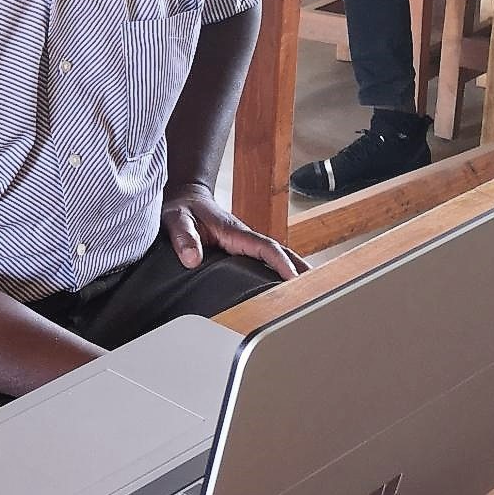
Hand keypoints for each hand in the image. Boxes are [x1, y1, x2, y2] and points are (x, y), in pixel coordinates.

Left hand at [160, 182, 304, 281]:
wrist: (183, 198)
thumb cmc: (181, 208)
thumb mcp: (176, 219)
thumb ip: (184, 238)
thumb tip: (193, 259)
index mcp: (233, 231)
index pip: (265, 247)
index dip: (281, 262)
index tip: (294, 278)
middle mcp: (244, 238)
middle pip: (279, 253)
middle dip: (299, 270)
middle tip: (317, 293)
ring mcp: (245, 244)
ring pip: (275, 258)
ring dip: (293, 272)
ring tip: (310, 296)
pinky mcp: (241, 250)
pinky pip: (264, 261)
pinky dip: (278, 272)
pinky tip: (284, 289)